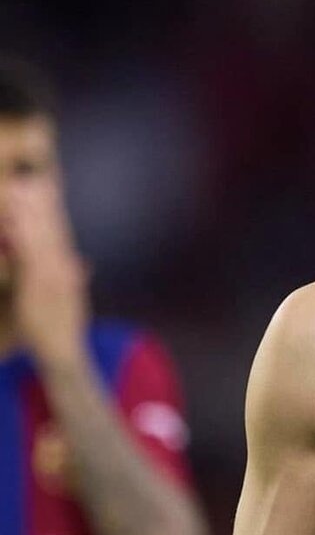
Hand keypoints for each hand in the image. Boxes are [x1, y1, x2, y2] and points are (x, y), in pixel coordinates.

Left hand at [4, 174, 88, 366]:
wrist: (65, 355)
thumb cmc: (60, 331)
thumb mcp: (70, 302)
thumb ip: (73, 279)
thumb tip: (82, 263)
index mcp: (66, 273)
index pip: (62, 235)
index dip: (54, 210)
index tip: (47, 186)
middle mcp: (61, 272)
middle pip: (53, 232)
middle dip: (41, 205)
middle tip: (31, 179)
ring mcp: (51, 279)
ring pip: (40, 240)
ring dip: (30, 215)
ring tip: (18, 191)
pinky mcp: (38, 289)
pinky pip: (28, 259)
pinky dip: (21, 240)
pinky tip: (12, 223)